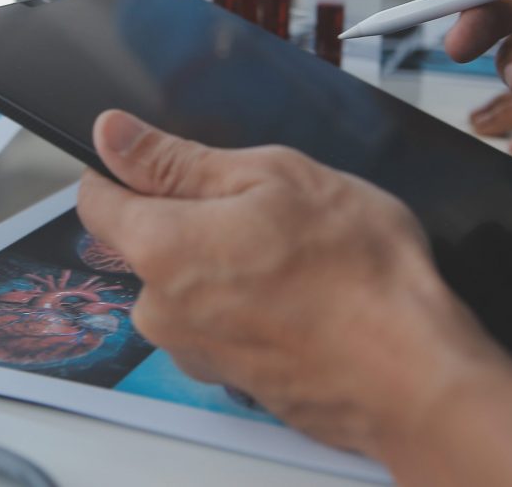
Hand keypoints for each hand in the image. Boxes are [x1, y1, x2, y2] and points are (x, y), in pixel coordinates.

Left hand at [78, 110, 496, 456]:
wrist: (414, 374)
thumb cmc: (353, 263)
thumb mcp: (269, 177)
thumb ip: (176, 159)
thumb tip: (109, 133)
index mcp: (159, 249)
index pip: (97, 200)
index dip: (125, 169)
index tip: (170, 161)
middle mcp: (160, 311)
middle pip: (146, 242)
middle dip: (191, 214)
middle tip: (262, 204)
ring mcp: (195, 352)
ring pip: (186, 281)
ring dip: (222, 257)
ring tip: (291, 250)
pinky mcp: (230, 379)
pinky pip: (216, 320)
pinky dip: (243, 299)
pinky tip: (298, 292)